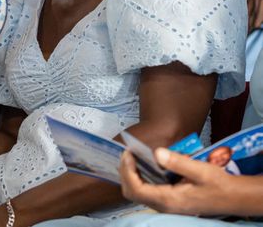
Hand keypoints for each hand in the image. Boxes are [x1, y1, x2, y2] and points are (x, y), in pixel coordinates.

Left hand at [119, 148, 234, 214]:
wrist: (233, 197)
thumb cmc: (218, 184)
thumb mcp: (200, 170)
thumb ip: (177, 162)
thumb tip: (157, 153)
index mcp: (168, 200)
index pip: (136, 188)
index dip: (127, 171)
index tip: (128, 153)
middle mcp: (163, 205)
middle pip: (131, 192)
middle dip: (125, 172)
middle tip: (127, 153)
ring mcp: (165, 205)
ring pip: (137, 193)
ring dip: (130, 175)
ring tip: (132, 157)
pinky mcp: (168, 201)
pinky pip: (146, 192)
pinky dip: (139, 178)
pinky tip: (143, 165)